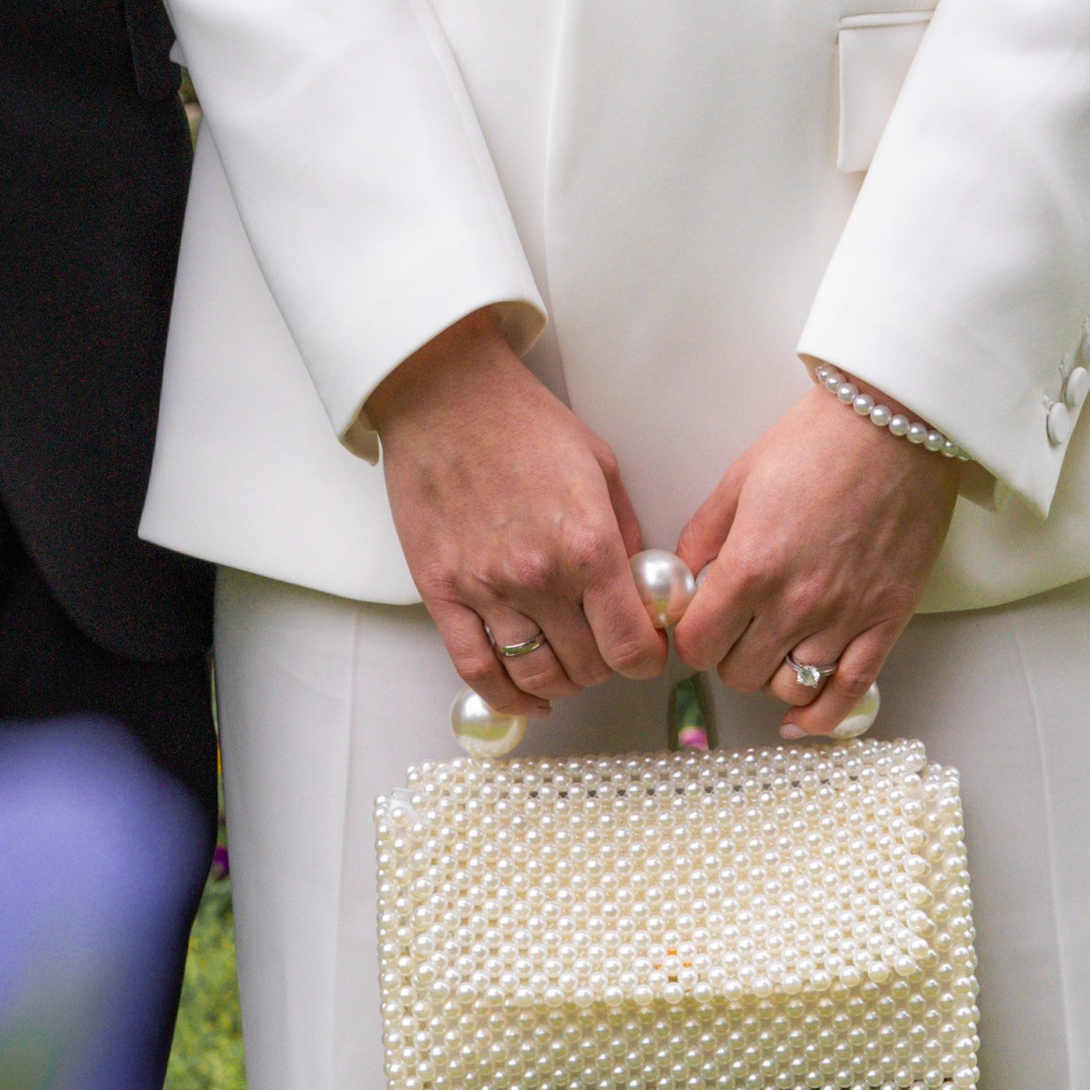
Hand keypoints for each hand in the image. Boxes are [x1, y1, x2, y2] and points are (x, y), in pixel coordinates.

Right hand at [365, 311, 664, 712]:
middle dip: (607, 664)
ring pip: (535, 676)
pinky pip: (475, 668)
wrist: (443, 393)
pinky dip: (506, 696)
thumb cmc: (519, 420)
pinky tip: (526, 696)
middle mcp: (538, 577)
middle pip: (587, 667)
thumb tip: (638, 587)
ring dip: (562, 681)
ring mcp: (485, 588)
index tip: (647, 651)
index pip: (631, 646)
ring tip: (569, 661)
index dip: (647, 659)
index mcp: (586, 544)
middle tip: (606, 645)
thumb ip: (623, 534)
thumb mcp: (600, 467)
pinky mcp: (441, 591)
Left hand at [671, 377, 962, 737]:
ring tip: (770, 648)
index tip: (696, 624)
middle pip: (738, 672)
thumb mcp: (738, 481)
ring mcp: (844, 619)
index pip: (697, 645)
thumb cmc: (819, 443)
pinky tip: (801, 718)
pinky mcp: (885, 623)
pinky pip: (848, 692)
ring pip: (788, 687)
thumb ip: (704, 538)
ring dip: (771, 674)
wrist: (894, 426)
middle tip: (734, 628)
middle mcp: (796, 603)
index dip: (689, 637)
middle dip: (727, 654)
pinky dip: (821, 717)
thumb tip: (684, 580)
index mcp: (751, 567)